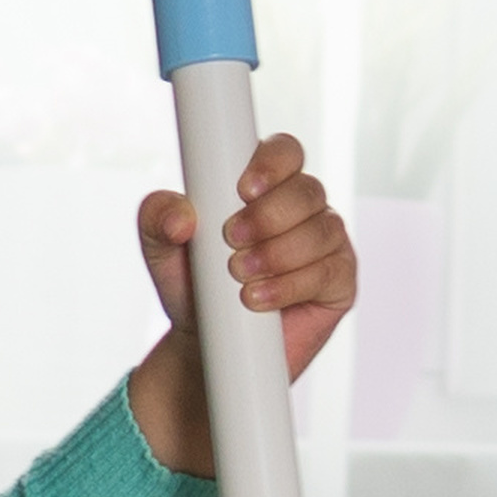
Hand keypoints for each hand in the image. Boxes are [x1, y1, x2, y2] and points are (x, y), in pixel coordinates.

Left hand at [126, 139, 357, 478]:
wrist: (207, 345)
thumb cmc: (192, 286)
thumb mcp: (160, 249)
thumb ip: (158, 218)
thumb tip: (181, 216)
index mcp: (266, 186)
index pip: (285, 151)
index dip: (271, 163)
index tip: (243, 189)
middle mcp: (303, 209)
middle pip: (306, 190)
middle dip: (268, 217)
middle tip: (231, 242)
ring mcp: (326, 243)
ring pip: (321, 231)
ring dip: (277, 254)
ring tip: (240, 277)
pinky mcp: (338, 282)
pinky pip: (328, 272)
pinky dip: (291, 286)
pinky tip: (259, 300)